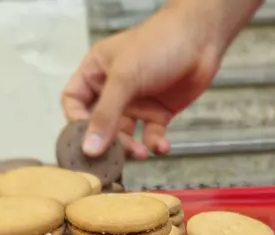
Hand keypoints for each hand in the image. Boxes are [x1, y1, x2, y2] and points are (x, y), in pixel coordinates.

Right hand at [63, 1, 242, 159]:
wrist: (201, 39)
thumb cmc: (158, 43)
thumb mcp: (124, 78)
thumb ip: (105, 115)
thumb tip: (89, 148)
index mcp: (96, 72)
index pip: (74, 101)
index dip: (76, 122)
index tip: (85, 141)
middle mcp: (114, 89)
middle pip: (100, 125)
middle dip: (108, 142)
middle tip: (116, 156)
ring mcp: (137, 102)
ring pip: (125, 135)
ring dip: (131, 148)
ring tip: (141, 152)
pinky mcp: (158, 113)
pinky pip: (150, 136)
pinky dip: (155, 145)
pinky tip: (162, 146)